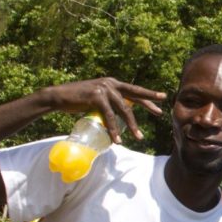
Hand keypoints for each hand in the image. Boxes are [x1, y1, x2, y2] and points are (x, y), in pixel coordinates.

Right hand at [40, 78, 166, 143]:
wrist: (58, 97)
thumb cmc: (77, 99)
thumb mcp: (98, 98)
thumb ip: (109, 102)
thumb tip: (120, 113)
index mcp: (112, 83)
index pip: (134, 90)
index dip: (148, 95)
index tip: (162, 99)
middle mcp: (110, 83)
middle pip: (134, 95)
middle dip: (149, 103)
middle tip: (161, 112)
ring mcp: (104, 88)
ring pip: (123, 110)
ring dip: (131, 126)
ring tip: (139, 137)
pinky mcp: (96, 96)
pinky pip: (109, 116)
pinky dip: (113, 129)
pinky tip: (117, 139)